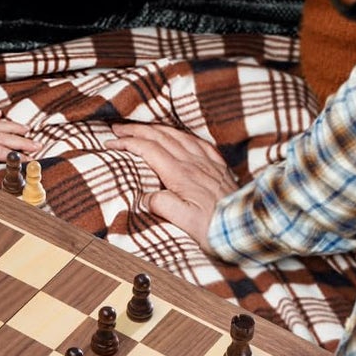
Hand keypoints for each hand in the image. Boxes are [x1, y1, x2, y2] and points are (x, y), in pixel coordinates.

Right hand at [112, 123, 236, 251]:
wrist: (245, 227)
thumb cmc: (214, 229)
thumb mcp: (183, 222)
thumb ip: (162, 205)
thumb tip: (146, 196)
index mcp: (180, 174)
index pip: (148, 149)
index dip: (127, 143)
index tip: (110, 143)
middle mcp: (193, 163)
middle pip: (160, 137)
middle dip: (136, 130)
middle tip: (117, 129)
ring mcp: (207, 162)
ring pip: (177, 135)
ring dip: (156, 128)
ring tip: (141, 127)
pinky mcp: (218, 166)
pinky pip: (198, 141)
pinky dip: (181, 134)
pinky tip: (178, 135)